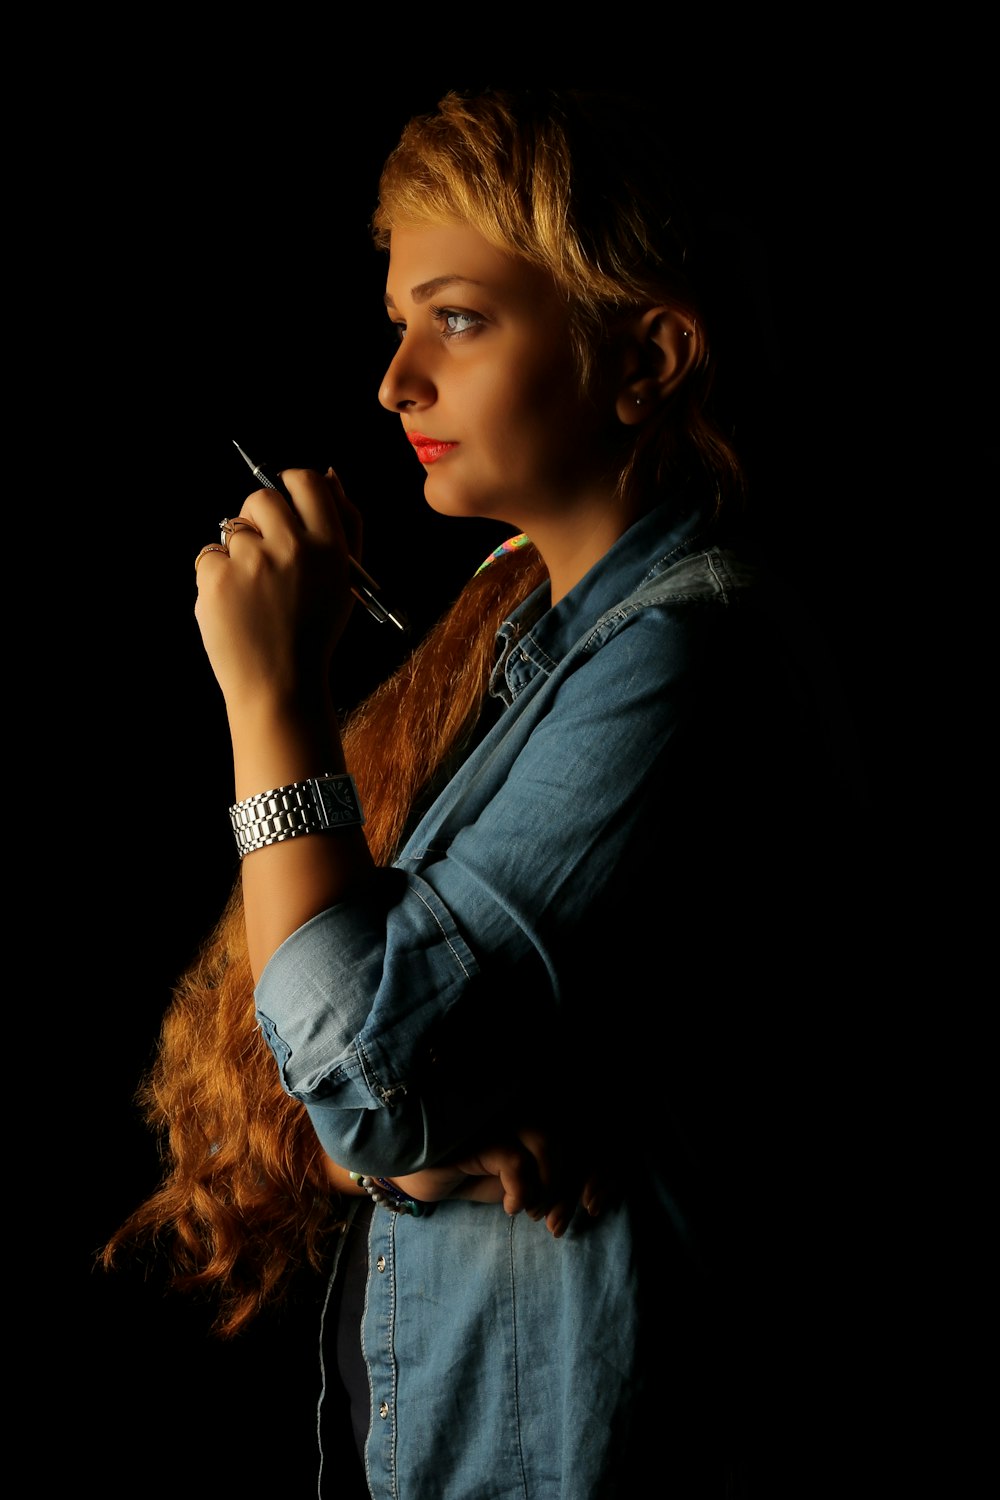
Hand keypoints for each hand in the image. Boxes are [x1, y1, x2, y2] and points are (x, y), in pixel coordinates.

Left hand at [194, 467, 360, 716]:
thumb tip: (328, 474)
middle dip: (258, 519)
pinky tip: (235, 604)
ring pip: (232, 528)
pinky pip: (209, 555)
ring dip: (238, 552)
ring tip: (253, 592)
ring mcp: (251, 562)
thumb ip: (345, 524)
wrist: (280, 686)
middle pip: (261, 497)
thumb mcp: (344, 580)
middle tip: (266, 556)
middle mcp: (292, 548)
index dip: (291, 485)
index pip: (305, 481)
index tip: (284, 502)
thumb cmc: (313, 632)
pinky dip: (217, 576)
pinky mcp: (217, 579)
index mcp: (330, 547)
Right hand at [392, 1125, 612, 1238]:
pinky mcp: (476, 1130)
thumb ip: (550, 1178)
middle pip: (572, 1135)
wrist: (415, 1173)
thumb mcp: (518, 1182)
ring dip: (550, 1187)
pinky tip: (510, 1208)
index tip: (595, 1205)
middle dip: (575, 1184)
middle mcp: (519, 1102)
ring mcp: (497, 1111)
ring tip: (534, 1212)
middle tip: (560, 1224)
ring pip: (549, 1142)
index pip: (583, 1130)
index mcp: (535, 1111)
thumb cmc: (470, 1173)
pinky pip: (516, 1159)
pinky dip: (521, 1189)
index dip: (598, 1167)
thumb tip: (587, 1194)